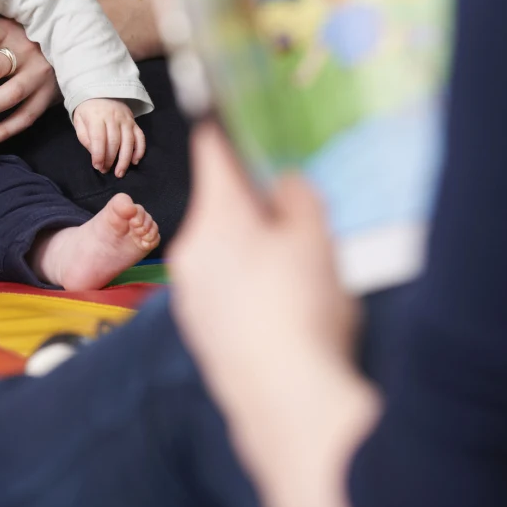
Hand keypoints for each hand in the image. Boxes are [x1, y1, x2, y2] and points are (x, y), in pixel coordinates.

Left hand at [71, 98, 144, 176]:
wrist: (100, 91)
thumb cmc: (87, 110)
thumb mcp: (79, 121)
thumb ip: (85, 137)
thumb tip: (94, 153)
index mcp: (96, 117)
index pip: (99, 138)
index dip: (99, 155)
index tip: (97, 166)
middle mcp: (113, 117)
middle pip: (115, 142)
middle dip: (110, 159)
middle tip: (105, 171)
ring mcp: (126, 119)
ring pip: (129, 141)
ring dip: (125, 159)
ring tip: (120, 172)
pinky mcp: (134, 122)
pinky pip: (140, 137)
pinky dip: (139, 150)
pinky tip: (135, 161)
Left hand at [168, 124, 376, 506]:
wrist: (286, 402)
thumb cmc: (302, 310)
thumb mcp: (316, 238)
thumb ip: (298, 198)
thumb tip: (284, 184)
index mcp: (217, 215)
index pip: (214, 153)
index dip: (225, 127)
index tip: (223, 105)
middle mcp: (192, 248)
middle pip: (224, 208)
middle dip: (259, 210)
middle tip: (304, 228)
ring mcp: (190, 292)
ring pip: (226, 252)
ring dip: (257, 254)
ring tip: (304, 283)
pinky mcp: (199, 329)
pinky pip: (226, 292)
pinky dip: (251, 292)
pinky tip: (286, 315)